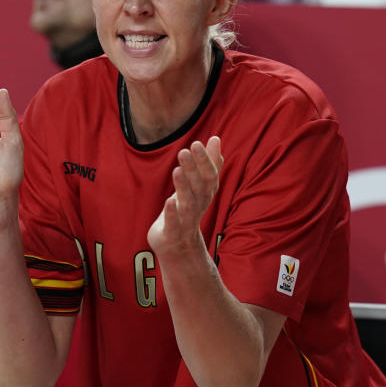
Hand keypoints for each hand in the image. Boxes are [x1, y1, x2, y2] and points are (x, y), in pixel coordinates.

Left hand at [147, 137, 221, 255]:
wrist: (179, 247)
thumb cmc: (187, 210)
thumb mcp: (198, 186)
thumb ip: (209, 164)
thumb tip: (216, 139)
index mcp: (205, 194)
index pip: (209, 176)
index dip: (205, 161)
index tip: (197, 143)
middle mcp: (198, 206)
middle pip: (199, 188)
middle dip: (193, 170)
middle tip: (185, 150)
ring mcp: (186, 221)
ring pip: (188, 204)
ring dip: (184, 188)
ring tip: (177, 170)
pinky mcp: (172, 233)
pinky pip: (174, 223)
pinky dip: (172, 213)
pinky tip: (169, 200)